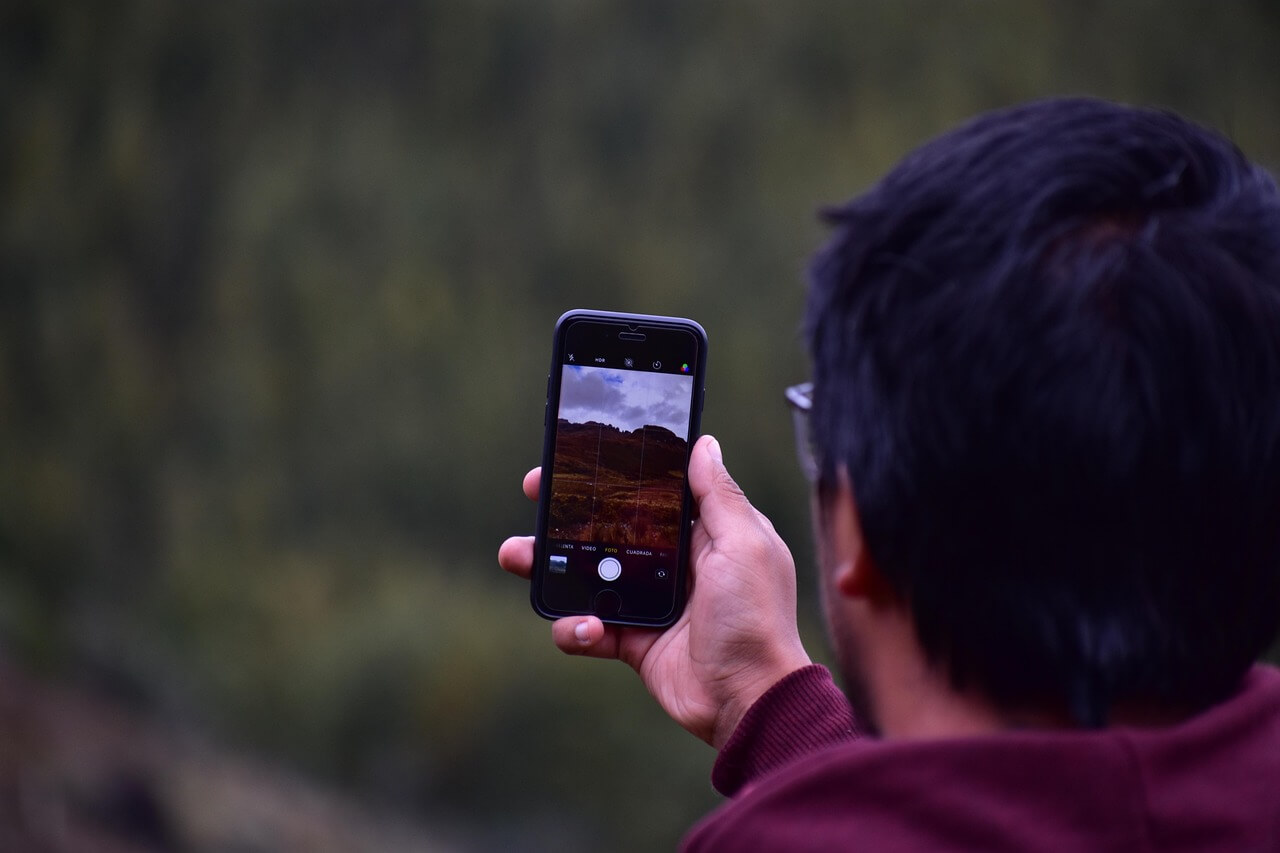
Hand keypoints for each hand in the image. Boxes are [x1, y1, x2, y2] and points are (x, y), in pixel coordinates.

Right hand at [498, 434, 811, 747]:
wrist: (750, 699)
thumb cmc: (757, 618)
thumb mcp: (746, 544)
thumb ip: (720, 495)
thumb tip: (704, 444)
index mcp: (705, 534)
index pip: (652, 493)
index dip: (615, 476)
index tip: (578, 459)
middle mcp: (675, 564)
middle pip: (609, 529)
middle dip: (567, 513)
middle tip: (534, 495)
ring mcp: (650, 603)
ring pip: (587, 575)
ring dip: (548, 565)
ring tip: (518, 557)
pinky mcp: (633, 641)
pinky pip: (588, 628)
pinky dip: (574, 628)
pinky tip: (586, 627)